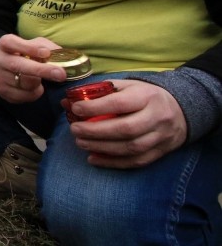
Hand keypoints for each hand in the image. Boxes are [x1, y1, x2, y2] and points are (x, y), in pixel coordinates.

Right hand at [0, 34, 64, 102]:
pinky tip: (34, 87)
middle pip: (17, 65)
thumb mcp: (31, 44)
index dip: (29, 48)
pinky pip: (24, 95)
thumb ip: (45, 46)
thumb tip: (60, 53)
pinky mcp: (2, 91)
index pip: (12, 43)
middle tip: (61, 74)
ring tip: (40, 78)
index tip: (46, 53)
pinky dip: (35, 92)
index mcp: (4, 44)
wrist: (2, 67)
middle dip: (41, 70)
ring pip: (24, 83)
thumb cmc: (21, 53)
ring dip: (38, 82)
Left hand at [66, 79, 187, 168]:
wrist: (182, 109)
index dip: (95, 108)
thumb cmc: (145, 96)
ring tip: (80, 142)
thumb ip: (100, 92)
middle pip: (125, 129)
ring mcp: (161, 137)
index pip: (120, 103)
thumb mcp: (127, 86)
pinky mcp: (161, 152)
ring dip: (101, 148)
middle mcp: (157, 117)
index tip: (75, 109)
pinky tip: (94, 159)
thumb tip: (67, 101)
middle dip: (95, 131)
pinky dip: (113, 163)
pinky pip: (136, 162)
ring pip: (130, 148)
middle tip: (74, 130)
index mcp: (147, 96)